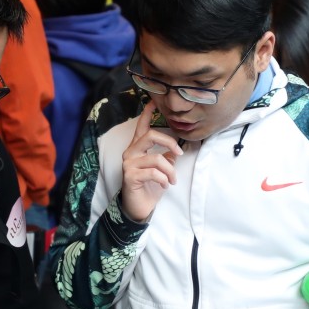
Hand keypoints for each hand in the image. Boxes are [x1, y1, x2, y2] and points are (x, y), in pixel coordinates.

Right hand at [121, 100, 183, 222]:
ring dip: (170, 170)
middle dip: (169, 142)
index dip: (147, 113)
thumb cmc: (149, 187)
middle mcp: (130, 153)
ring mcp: (129, 164)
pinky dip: (163, 179)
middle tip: (180, 152)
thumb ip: (166, 157)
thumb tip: (175, 150)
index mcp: (137, 148)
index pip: (141, 127)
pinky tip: (164, 186)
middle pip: (150, 135)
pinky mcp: (130, 176)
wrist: (138, 207)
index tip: (154, 101)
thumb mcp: (161, 170)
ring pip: (156, 157)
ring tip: (172, 180)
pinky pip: (153, 172)